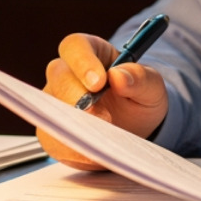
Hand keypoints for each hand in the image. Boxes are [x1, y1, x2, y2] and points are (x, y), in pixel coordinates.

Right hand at [40, 32, 168, 169]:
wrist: (136, 126)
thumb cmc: (140, 98)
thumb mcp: (151, 86)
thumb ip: (140, 77)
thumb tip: (119, 76)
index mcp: (90, 51)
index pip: (75, 46)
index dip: (83, 62)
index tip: (99, 82)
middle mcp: (66, 72)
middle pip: (58, 75)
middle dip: (77, 97)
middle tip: (103, 117)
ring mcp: (55, 101)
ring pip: (50, 108)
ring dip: (74, 126)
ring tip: (102, 139)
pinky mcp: (51, 130)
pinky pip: (52, 138)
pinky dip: (71, 148)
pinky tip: (92, 153)